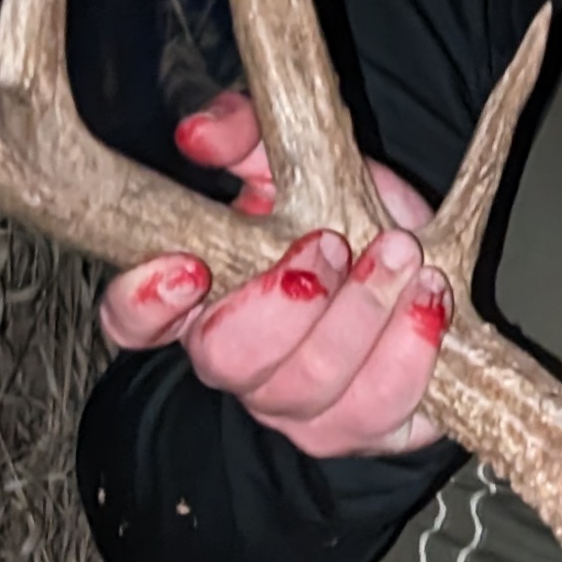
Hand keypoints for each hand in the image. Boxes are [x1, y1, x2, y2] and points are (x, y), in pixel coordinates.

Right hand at [98, 93, 452, 459]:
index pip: (131, 321)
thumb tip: (199, 134)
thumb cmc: (337, 212)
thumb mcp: (290, 159)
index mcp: (194, 300)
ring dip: (360, 317)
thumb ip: (242, 134)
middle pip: (227, 362)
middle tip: (330, 243)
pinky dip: (409, 352)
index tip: (188, 266)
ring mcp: (297, 408)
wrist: (418, 255)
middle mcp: (237, 364)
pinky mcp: (365, 427)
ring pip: (309, 389)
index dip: (144, 304)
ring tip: (402, 257)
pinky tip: (430, 301)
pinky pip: (379, 413)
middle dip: (284, 302)